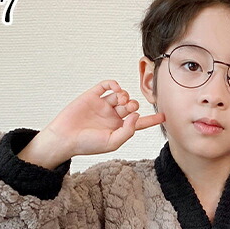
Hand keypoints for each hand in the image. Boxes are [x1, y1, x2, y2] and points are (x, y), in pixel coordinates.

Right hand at [43, 80, 165, 156]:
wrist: (65, 137)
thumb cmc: (87, 144)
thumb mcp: (112, 143)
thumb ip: (127, 131)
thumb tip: (136, 115)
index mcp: (119, 129)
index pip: (139, 123)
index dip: (151, 119)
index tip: (164, 115)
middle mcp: (112, 116)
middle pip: (131, 106)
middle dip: (133, 104)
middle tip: (128, 108)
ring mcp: (103, 105)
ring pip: (120, 95)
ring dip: (124, 95)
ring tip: (120, 101)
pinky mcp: (92, 96)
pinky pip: (106, 85)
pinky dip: (113, 84)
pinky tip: (115, 88)